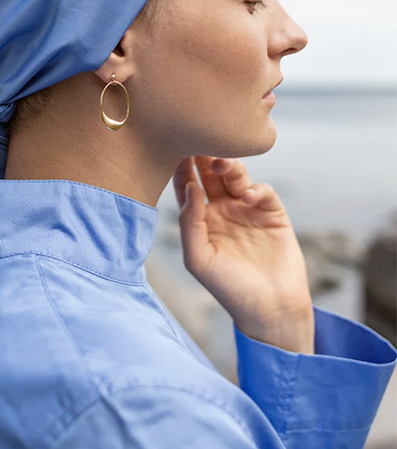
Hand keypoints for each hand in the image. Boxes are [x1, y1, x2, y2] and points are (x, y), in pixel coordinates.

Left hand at [173, 156, 313, 353]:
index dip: (181, 168)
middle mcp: (222, 211)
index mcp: (200, 221)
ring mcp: (247, 210)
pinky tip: (247, 197)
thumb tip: (191, 187)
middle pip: (210, 175)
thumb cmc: (228, 288)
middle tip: (199, 139)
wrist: (270, 308)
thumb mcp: (199, 259)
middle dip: (204, 157)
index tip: (175, 148)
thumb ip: (190, 223)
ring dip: (228, 166)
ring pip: (236, 176)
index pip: (187, 186)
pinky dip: (255, 188)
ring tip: (220, 165)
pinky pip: (262, 191)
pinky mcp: (273, 213)